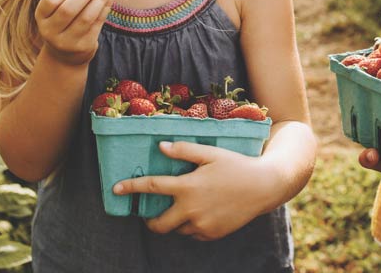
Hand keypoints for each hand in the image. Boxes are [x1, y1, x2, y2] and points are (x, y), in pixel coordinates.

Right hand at [34, 0, 115, 65]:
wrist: (66, 54)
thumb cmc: (65, 20)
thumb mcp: (64, 2)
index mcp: (41, 16)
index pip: (51, 0)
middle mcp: (50, 30)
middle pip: (69, 9)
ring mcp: (66, 41)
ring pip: (86, 17)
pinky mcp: (83, 46)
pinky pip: (97, 24)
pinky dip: (106, 8)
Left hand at [112, 141, 274, 239]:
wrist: (265, 186)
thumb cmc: (237, 165)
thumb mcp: (211, 153)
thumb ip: (185, 150)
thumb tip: (161, 147)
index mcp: (188, 187)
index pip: (151, 187)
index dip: (131, 188)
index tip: (115, 189)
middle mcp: (191, 210)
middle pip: (158, 224)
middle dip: (150, 221)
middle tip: (150, 215)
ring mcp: (202, 225)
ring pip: (177, 229)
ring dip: (175, 222)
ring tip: (185, 209)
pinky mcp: (213, 234)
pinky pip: (194, 234)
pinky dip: (193, 226)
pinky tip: (203, 213)